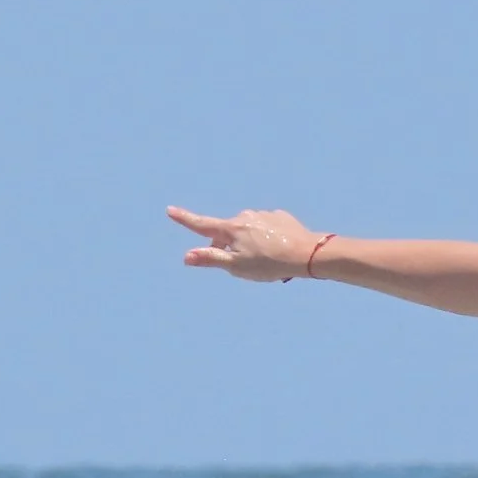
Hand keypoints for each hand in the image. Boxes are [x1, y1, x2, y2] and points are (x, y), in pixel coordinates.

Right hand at [168, 204, 318, 281]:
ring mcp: (263, 215)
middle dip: (228, 246)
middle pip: (227, 232)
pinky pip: (266, 228)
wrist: (306, 253)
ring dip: (250, 242)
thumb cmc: (270, 264)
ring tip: (267, 260)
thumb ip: (211, 259)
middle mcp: (244, 217)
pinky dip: (267, 238)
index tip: (170, 210)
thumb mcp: (237, 267)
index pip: (202, 225)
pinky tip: (279, 250)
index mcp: (231, 229)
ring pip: (248, 230)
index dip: (185, 219)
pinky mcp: (279, 217)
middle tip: (244, 265)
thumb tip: (187, 256)